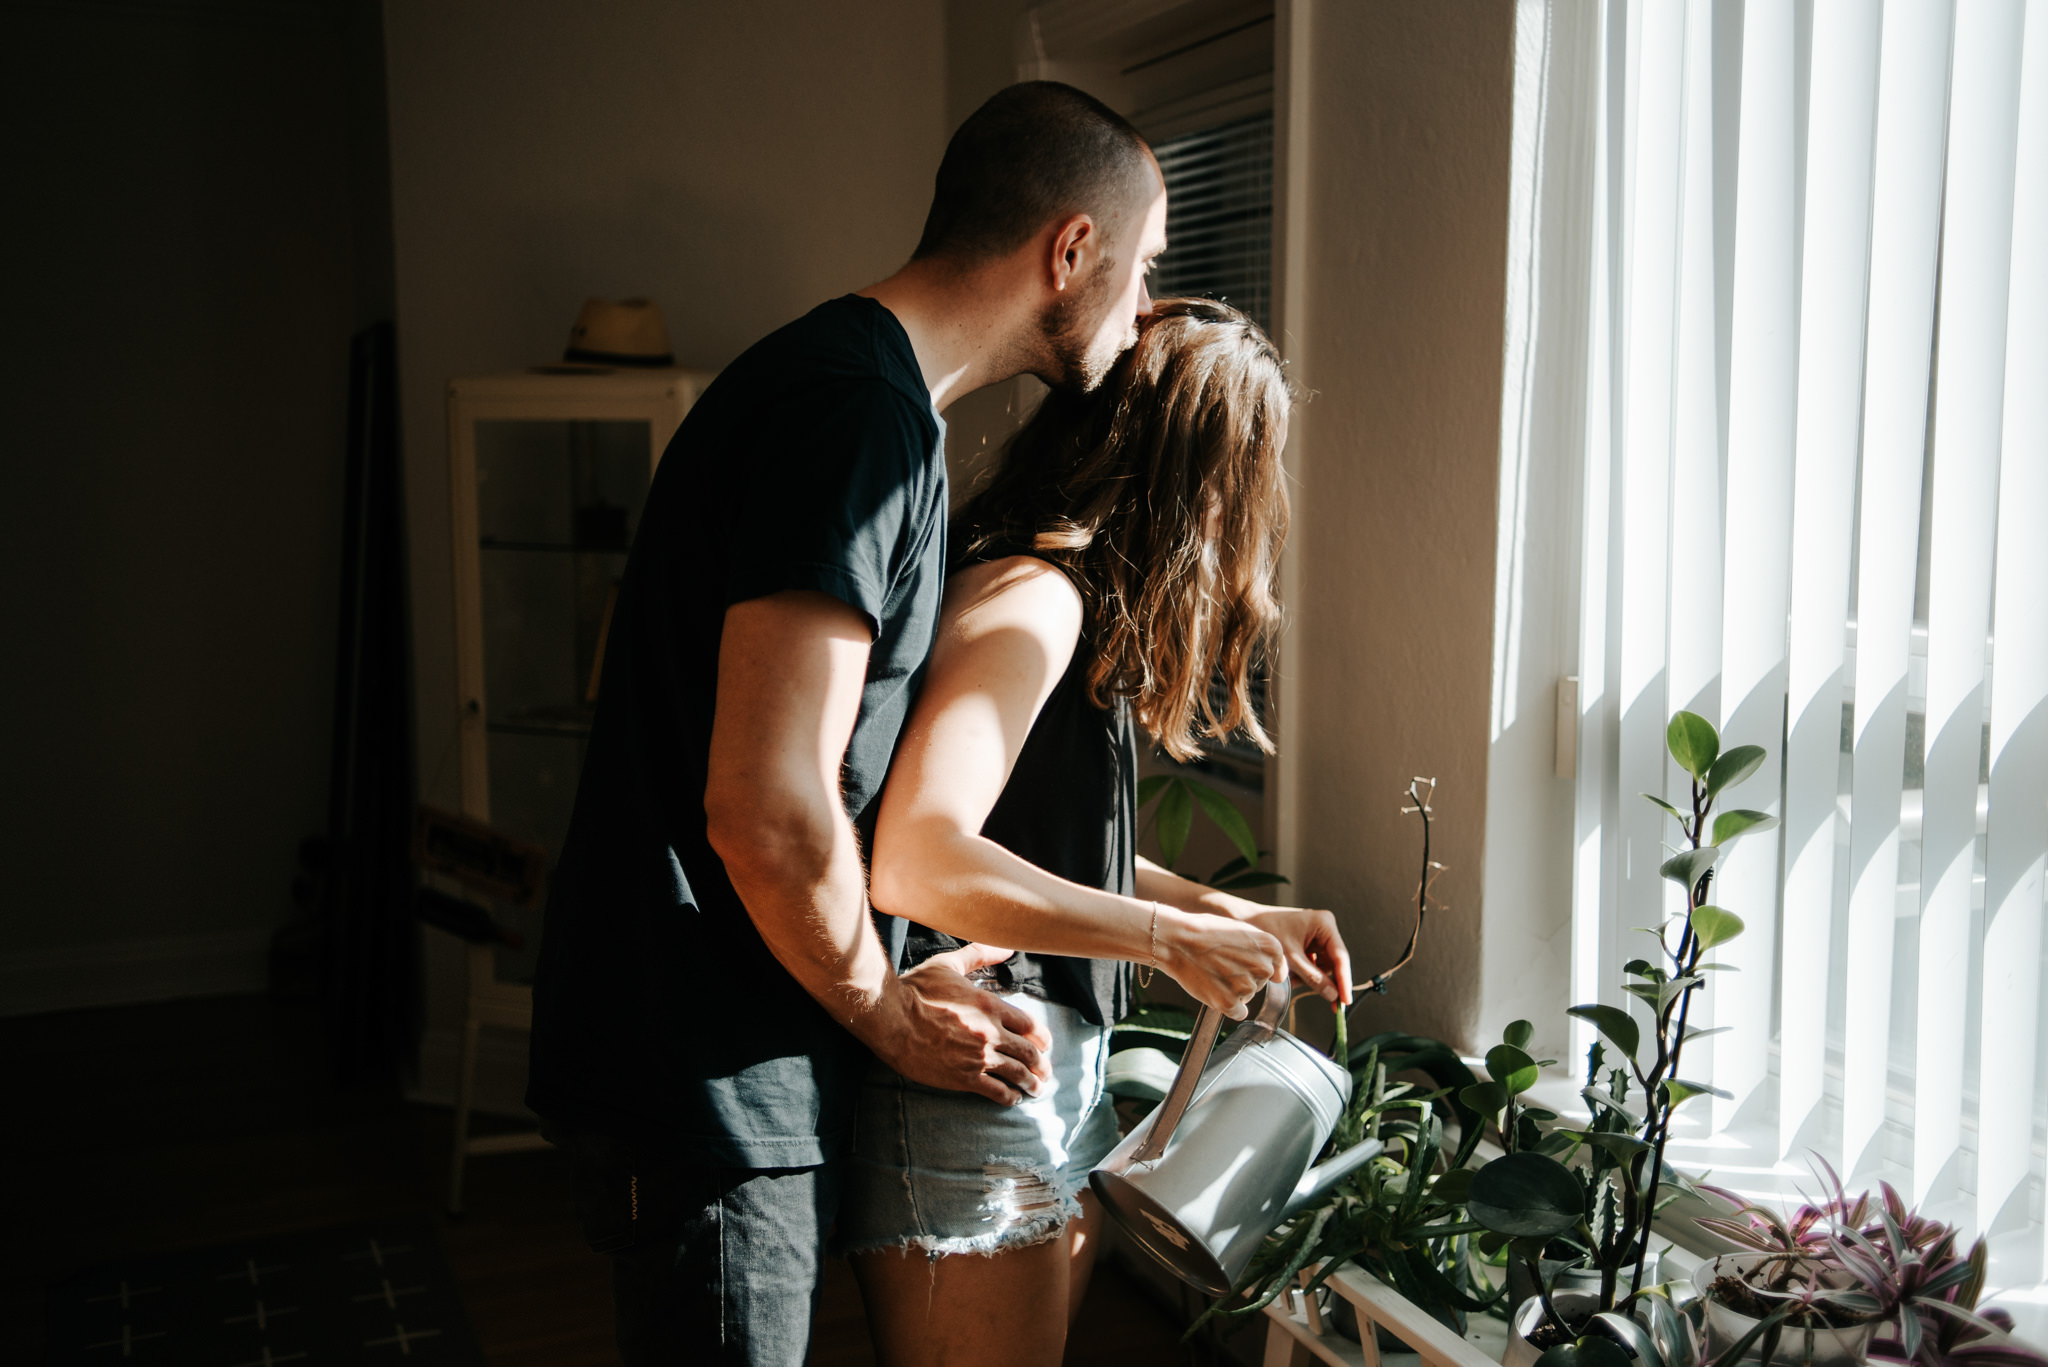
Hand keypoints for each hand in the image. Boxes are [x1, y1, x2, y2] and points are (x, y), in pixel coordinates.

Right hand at [859, 942, 1053, 1104]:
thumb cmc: (917, 989)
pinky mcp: (964, 1077)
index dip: (1042, 1038)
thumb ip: (980, 954)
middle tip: (1045, 1072)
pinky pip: (996, 1091)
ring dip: (1031, 1084)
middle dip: (1041, 1065)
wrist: (891, 1018)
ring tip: (1036, 1089)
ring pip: (1017, 1074)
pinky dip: (1009, 1097)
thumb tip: (1006, 947)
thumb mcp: (950, 965)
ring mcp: (978, 1057)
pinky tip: (1013, 1099)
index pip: (1030, 1025)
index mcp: (990, 1006)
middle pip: (1029, 1053)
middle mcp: (990, 1033)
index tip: (1045, 1045)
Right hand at [1155, 910, 1285, 1018]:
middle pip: (1261, 984)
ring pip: (1247, 997)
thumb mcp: (1241, 930)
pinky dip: (1226, 1005)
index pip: (1277, 970)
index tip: (1245, 966)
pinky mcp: (1229, 1003)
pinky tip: (1213, 990)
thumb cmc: (1205, 931)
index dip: (1257, 968)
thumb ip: (1260, 950)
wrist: (1177, 940)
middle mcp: (1263, 967)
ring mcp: (1247, 987)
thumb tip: (1272, 970)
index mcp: (1271, 946)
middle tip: (1222, 965)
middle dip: (1245, 978)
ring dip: (1233, 991)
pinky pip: (1237, 1012)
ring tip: (1213, 973)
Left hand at [1242, 906, 1352, 1004]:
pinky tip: (1291, 976)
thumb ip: (1313, 977)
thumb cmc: (1265, 929)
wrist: (1246, 921)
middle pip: (1333, 963)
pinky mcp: (1308, 943)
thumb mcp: (1291, 957)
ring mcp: (1317, 936)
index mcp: (1324, 924)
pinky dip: (1304, 973)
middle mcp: (1324, 928)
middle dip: (1321, 979)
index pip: (1340, 957)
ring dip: (1310, 978)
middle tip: (1324, 1000)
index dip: (1344, 981)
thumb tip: (1332, 995)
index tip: (1345, 1000)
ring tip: (1292, 979)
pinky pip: (1314, 964)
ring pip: (1323, 967)